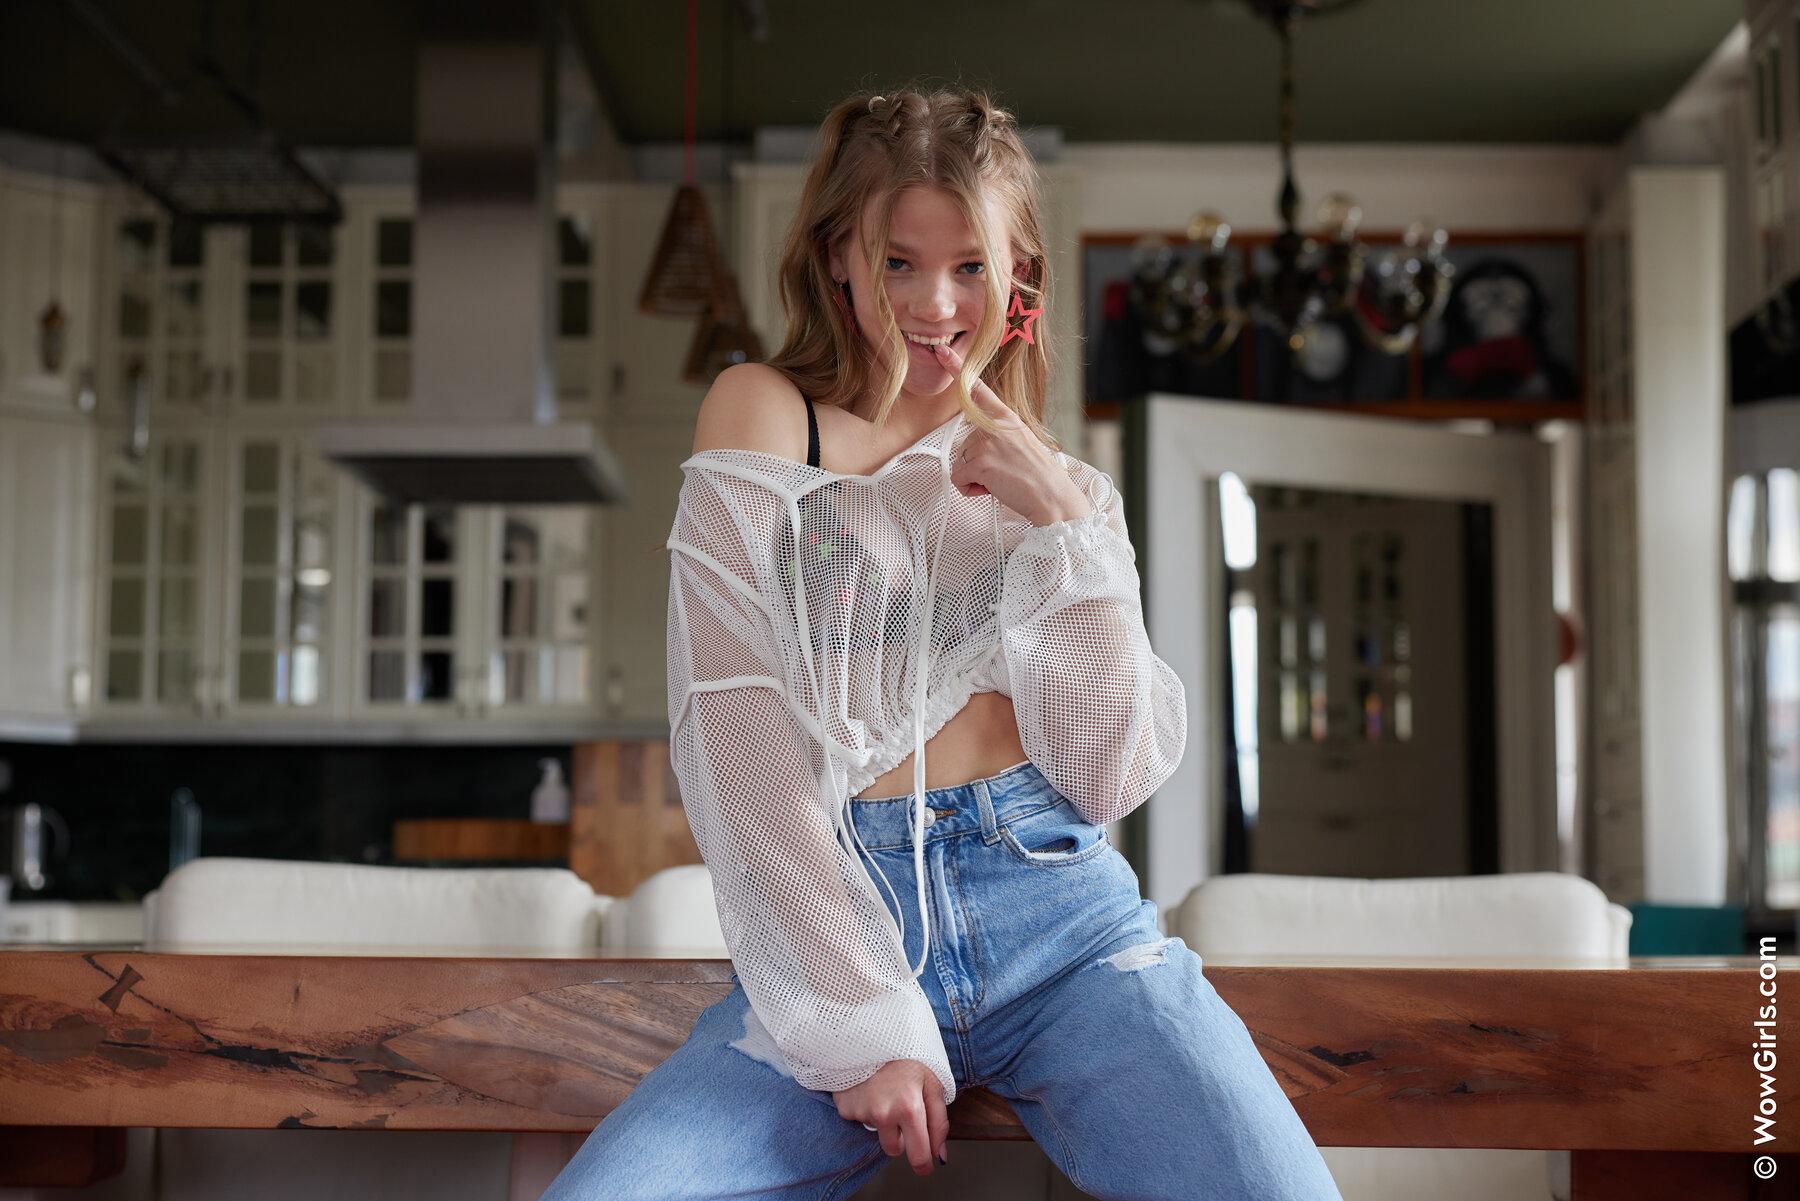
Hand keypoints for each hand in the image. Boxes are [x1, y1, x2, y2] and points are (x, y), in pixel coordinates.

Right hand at [832, 1059, 948, 1175]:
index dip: (923, 1162)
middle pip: (894, 1150)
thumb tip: (940, 1155)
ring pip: (876, 1131)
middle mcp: (884, 1114)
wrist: (871, 1032)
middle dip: (902, 1139)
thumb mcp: (933, 1083)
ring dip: (882, 1119)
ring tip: (885, 1091)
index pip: (918, 1155)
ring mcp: (862, 1112)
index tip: (925, 1163)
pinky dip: (865, 1107)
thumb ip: (939, 1122)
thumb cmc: (906, 1055)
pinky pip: (859, 1119)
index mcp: (910, 1108)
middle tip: (904, 1114)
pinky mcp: (845, 1107)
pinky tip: (870, 1088)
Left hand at [931, 338, 1091, 526]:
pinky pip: (958, 479)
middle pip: (963, 444)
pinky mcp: (979, 460)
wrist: (1053, 497)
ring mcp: (986, 441)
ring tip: (1002, 480)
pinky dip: (971, 489)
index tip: (942, 351)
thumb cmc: (1039, 477)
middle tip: (1004, 472)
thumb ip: (999, 436)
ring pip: (960, 463)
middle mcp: (994, 424)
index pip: (978, 388)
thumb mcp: (1021, 443)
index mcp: (1006, 416)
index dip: (957, 368)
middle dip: (976, 464)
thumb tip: (977, 447)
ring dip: (975, 478)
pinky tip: (994, 488)